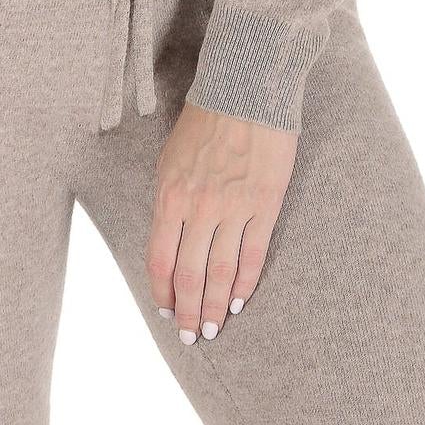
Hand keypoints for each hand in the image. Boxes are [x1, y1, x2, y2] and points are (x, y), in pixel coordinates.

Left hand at [146, 102, 296, 343]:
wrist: (245, 89)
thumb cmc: (206, 118)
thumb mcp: (171, 157)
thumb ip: (170, 200)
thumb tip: (169, 241)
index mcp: (170, 193)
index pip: (160, 258)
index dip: (162, 291)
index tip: (165, 310)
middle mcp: (198, 206)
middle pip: (190, 275)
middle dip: (188, 311)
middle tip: (189, 335)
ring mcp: (233, 208)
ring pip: (222, 273)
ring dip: (216, 306)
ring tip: (214, 328)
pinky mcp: (264, 205)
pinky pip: (253, 255)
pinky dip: (245, 283)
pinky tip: (240, 301)